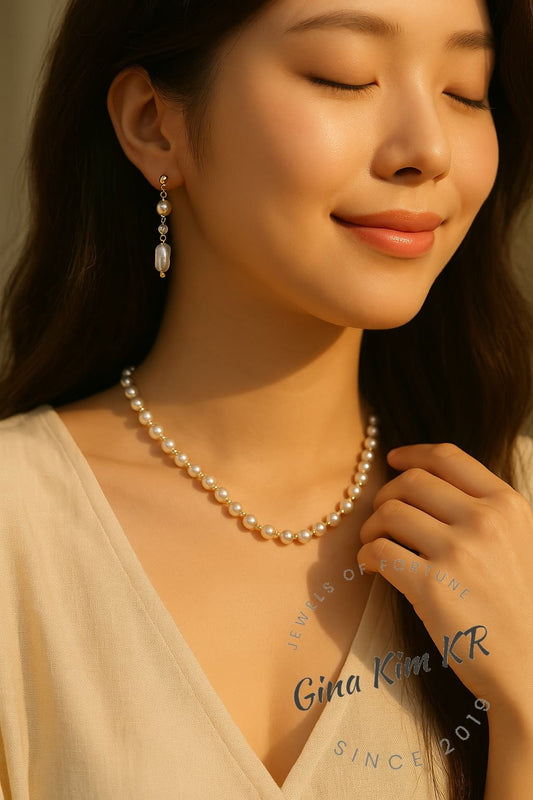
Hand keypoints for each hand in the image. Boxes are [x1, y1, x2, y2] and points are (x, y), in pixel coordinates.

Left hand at [356, 442, 532, 714]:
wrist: (530, 669)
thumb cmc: (518, 606)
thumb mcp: (518, 541)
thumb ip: (482, 509)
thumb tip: (426, 479)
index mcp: (507, 505)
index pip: (447, 456)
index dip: (413, 454)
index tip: (394, 459)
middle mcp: (484, 521)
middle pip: (411, 482)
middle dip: (386, 494)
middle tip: (380, 516)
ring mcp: (458, 553)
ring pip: (389, 513)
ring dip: (371, 527)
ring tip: (374, 544)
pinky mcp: (432, 587)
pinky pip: (379, 551)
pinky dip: (366, 555)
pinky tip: (370, 566)